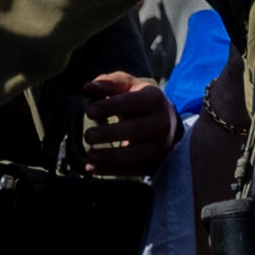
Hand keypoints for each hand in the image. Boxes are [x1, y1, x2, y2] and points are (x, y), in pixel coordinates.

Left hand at [65, 69, 172, 184]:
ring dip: (109, 157)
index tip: (89, 111)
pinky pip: (132, 170)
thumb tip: (88, 87)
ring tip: (89, 156)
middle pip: (135, 130)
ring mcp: (160, 146)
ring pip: (135, 155)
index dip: (110, 106)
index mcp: (155, 99)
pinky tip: (93, 168)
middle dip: (109, 133)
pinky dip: (111, 171)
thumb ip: (110, 84)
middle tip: (87, 136)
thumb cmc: (140, 102)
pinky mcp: (155, 163)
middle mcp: (162, 123)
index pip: (132, 102)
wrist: (166, 123)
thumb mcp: (129, 87)